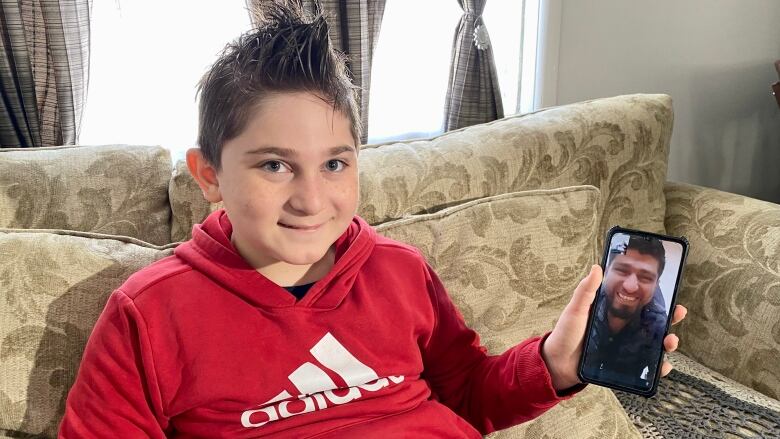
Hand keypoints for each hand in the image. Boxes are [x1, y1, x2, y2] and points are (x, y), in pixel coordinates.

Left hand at [541, 264, 687, 390]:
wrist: (557, 364)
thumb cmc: (566, 333)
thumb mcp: (576, 310)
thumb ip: (586, 291)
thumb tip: (597, 267)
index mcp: (614, 313)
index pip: (640, 303)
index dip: (658, 299)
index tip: (672, 293)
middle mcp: (623, 329)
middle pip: (653, 323)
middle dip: (670, 319)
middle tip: (677, 314)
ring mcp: (625, 347)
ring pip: (653, 345)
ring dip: (667, 343)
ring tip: (670, 342)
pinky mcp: (624, 365)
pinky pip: (646, 367)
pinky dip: (658, 368)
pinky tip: (663, 366)